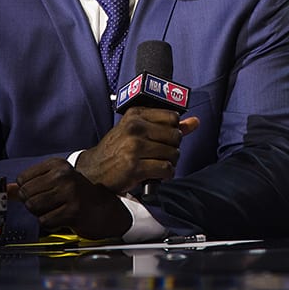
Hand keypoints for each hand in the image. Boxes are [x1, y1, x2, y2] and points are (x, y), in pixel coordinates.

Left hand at [14, 157, 131, 239]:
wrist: (104, 210)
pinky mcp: (73, 210)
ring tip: (57, 210)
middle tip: (51, 204)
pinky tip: (63, 218)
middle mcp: (64, 175)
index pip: (22, 179)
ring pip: (33, 207)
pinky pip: (44, 220)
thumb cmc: (77, 196)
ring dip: (42, 213)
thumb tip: (6, 190)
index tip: (44, 192)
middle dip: (34, 204)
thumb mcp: (54, 183)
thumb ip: (29, 185)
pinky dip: (50, 223)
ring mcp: (70, 192)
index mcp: (58, 165)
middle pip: (25, 194)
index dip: (29, 191)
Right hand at [74, 108, 200, 192]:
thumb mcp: (139, 131)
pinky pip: (166, 169)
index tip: (165, 138)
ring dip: (170, 162)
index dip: (174, 130)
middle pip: (175, 136)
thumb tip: (195, 122)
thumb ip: (167, 125)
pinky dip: (166, 174)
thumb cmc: (118, 150)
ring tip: (158, 164)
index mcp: (136, 115)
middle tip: (162, 154)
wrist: (93, 171)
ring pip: (173, 153)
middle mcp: (134, 128)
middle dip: (173, 148)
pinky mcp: (134, 167)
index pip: (173, 117)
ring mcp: (134, 147)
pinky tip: (157, 174)